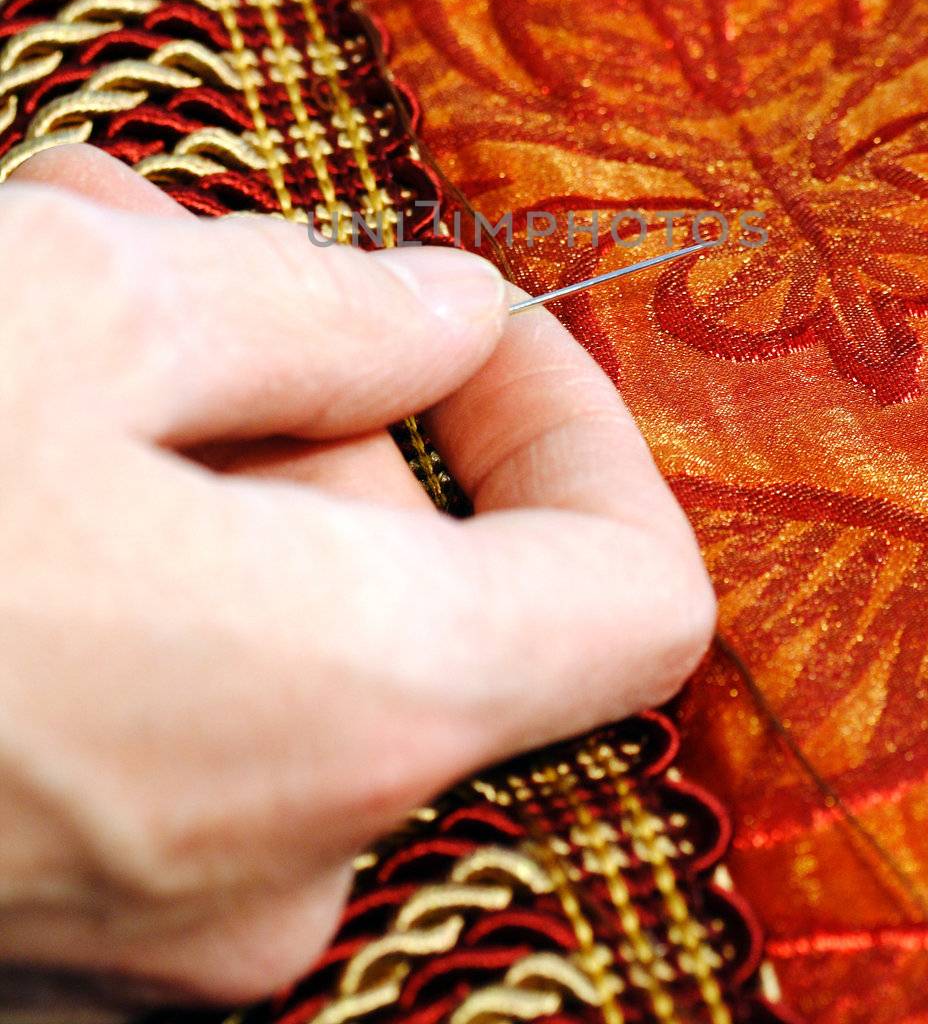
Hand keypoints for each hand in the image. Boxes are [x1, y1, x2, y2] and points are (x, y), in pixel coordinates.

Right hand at [0, 147, 714, 1006]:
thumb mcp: (83, 314)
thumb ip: (315, 309)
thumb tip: (440, 318)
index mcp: (357, 705)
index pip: (632, 590)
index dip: (572, 423)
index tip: (461, 321)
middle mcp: (282, 862)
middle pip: (405, 580)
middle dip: (298, 382)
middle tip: (143, 235)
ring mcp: (146, 926)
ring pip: (258, 632)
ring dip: (189, 446)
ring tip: (57, 296)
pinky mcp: (32, 920)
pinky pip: (148, 716)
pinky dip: (116, 568)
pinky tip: (13, 444)